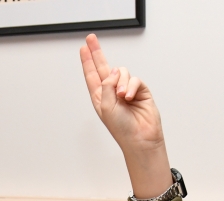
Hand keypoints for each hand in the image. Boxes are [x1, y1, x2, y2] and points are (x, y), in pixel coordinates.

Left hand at [80, 34, 171, 198]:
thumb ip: (106, 85)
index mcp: (100, 97)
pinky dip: (131, 86)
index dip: (87, 61)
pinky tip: (129, 97)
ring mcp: (126, 90)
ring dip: (121, 82)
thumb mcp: (106, 106)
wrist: (140, 138)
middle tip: (91, 39)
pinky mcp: (140, 91)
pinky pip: (135, 79)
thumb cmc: (122, 128)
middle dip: (97, 53)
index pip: (92, 75)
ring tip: (122, 96)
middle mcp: (112, 92)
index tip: (83, 48)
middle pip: (103, 67)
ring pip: (122, 72)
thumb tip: (115, 70)